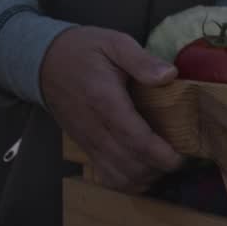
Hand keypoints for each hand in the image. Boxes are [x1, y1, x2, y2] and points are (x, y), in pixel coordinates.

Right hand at [41, 26, 182, 191]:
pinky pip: (106, 177)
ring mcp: (88, 141)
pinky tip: (144, 170)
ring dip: (146, 177)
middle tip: (181, 156)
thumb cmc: (84, 50)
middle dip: (159, 168)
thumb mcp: (114, 43)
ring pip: (119, 177)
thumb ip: (141, 60)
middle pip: (131, 165)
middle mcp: (95, 128)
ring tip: (164, 163)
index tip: (183, 156)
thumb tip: (169, 75)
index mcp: (105, 101)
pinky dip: (128, 182)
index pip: (136, 139)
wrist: (44, 62)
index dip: (162, 154)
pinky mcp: (86, 147)